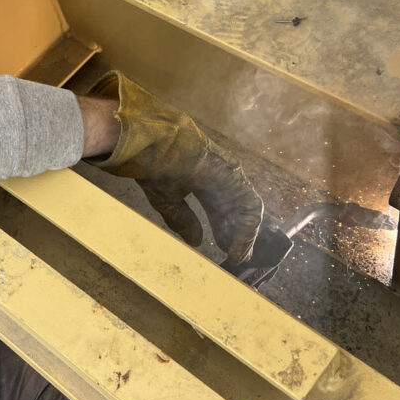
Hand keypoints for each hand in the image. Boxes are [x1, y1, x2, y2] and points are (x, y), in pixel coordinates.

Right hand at [85, 72, 262, 263]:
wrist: (152, 143)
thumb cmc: (154, 166)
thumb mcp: (168, 198)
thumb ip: (184, 220)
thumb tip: (197, 242)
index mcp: (202, 178)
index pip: (217, 207)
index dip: (221, 228)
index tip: (224, 250)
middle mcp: (218, 176)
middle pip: (232, 209)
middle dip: (235, 234)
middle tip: (236, 257)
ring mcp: (228, 174)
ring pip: (244, 207)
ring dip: (244, 233)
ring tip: (239, 255)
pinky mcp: (233, 176)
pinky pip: (247, 204)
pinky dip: (246, 227)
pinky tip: (239, 245)